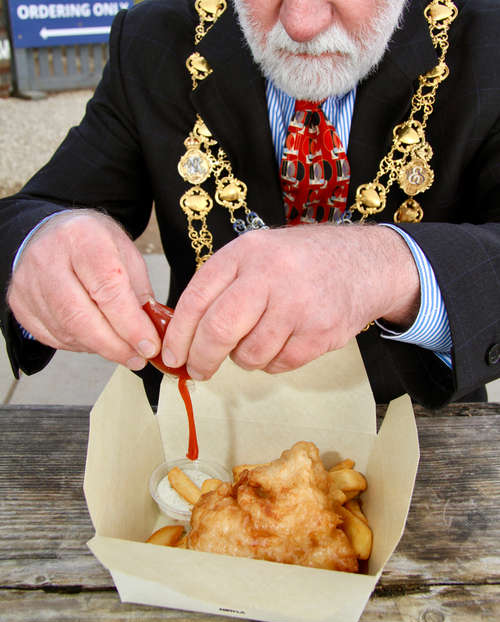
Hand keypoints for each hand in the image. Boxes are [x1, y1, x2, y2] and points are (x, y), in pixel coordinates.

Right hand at [7, 211, 161, 369]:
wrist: (53, 233)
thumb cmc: (94, 243)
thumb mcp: (126, 253)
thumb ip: (139, 292)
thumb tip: (151, 333)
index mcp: (83, 238)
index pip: (108, 288)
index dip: (130, 324)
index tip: (149, 345)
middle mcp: (49, 258)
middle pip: (81, 317)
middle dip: (114, 346)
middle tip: (137, 358)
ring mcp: (29, 282)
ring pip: (66, 331)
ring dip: (99, 347)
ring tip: (121, 348)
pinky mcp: (19, 303)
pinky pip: (52, 337)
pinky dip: (79, 345)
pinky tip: (95, 339)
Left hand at [162, 224, 419, 379]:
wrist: (366, 263)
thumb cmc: (301, 263)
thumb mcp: (259, 254)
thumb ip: (223, 284)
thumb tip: (183, 334)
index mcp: (247, 252)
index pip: (197, 296)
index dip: (178, 332)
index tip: (171, 355)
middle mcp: (271, 274)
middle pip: (219, 329)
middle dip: (201, 358)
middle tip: (198, 370)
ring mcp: (298, 304)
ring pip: (249, 354)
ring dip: (243, 358)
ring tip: (256, 341)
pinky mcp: (320, 332)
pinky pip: (279, 364)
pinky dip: (273, 362)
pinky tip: (282, 342)